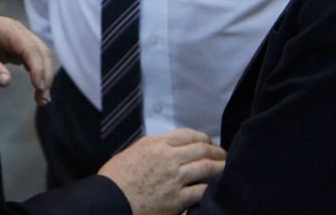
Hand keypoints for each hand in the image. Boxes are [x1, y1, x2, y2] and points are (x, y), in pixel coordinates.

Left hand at [0, 11, 52, 104]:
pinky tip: (38, 89)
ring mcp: (20, 38)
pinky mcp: (19, 47)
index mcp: (7, 28)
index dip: (37, 67)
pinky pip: (34, 59)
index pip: (29, 47)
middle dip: (45, 74)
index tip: (39, 87)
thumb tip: (7, 82)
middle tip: (42, 98)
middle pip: (40, 51)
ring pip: (40, 55)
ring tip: (42, 99)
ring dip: (44, 76)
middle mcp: (18, 31)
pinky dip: (38, 73)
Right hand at [98, 128, 225, 214]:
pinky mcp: (178, 200)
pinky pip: (203, 191)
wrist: (110, 201)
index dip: (204, 138)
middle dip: (217, 152)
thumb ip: (153, 148)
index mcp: (156, 144)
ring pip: (208, 168)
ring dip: (221, 168)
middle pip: (202, 150)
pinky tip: (216, 188)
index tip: (210, 144)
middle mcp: (168, 158)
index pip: (189, 134)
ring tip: (226, 169)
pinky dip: (212, 188)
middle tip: (224, 156)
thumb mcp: (132, 152)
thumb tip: (171, 148)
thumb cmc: (116, 178)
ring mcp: (175, 179)